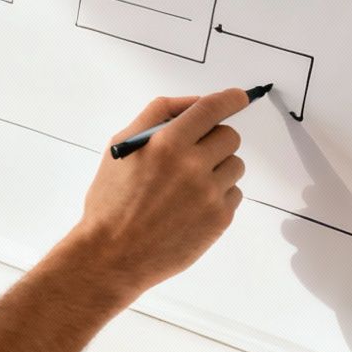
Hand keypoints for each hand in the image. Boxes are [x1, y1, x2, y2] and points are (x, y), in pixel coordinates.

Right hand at [63, 88, 250, 308]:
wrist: (112, 255)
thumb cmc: (111, 200)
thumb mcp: (122, 147)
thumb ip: (156, 116)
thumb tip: (193, 103)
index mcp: (166, 143)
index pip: (211, 109)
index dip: (230, 99)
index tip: (239, 97)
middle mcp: (192, 166)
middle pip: (230, 136)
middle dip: (215, 140)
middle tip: (195, 155)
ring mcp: (209, 194)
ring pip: (235, 165)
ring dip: (218, 168)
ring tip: (189, 186)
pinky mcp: (219, 219)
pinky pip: (234, 194)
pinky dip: (218, 195)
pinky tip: (191, 207)